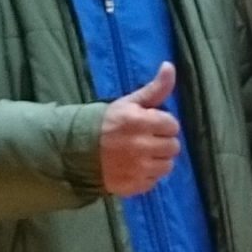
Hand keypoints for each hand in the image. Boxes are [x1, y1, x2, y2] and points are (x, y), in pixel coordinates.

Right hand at [100, 62, 180, 197]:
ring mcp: (137, 168)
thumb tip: (170, 66)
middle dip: (162, 141)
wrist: (78, 151)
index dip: (163, 124)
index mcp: (139, 122)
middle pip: (173, 146)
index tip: (150, 125)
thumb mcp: (129, 102)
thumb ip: (155, 88)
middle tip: (146, 140)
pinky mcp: (133, 185)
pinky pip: (154, 181)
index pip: (172, 125)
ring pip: (167, 165)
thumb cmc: (108, 123)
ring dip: (158, 160)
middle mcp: (140, 146)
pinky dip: (148, 175)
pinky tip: (135, 167)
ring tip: (142, 154)